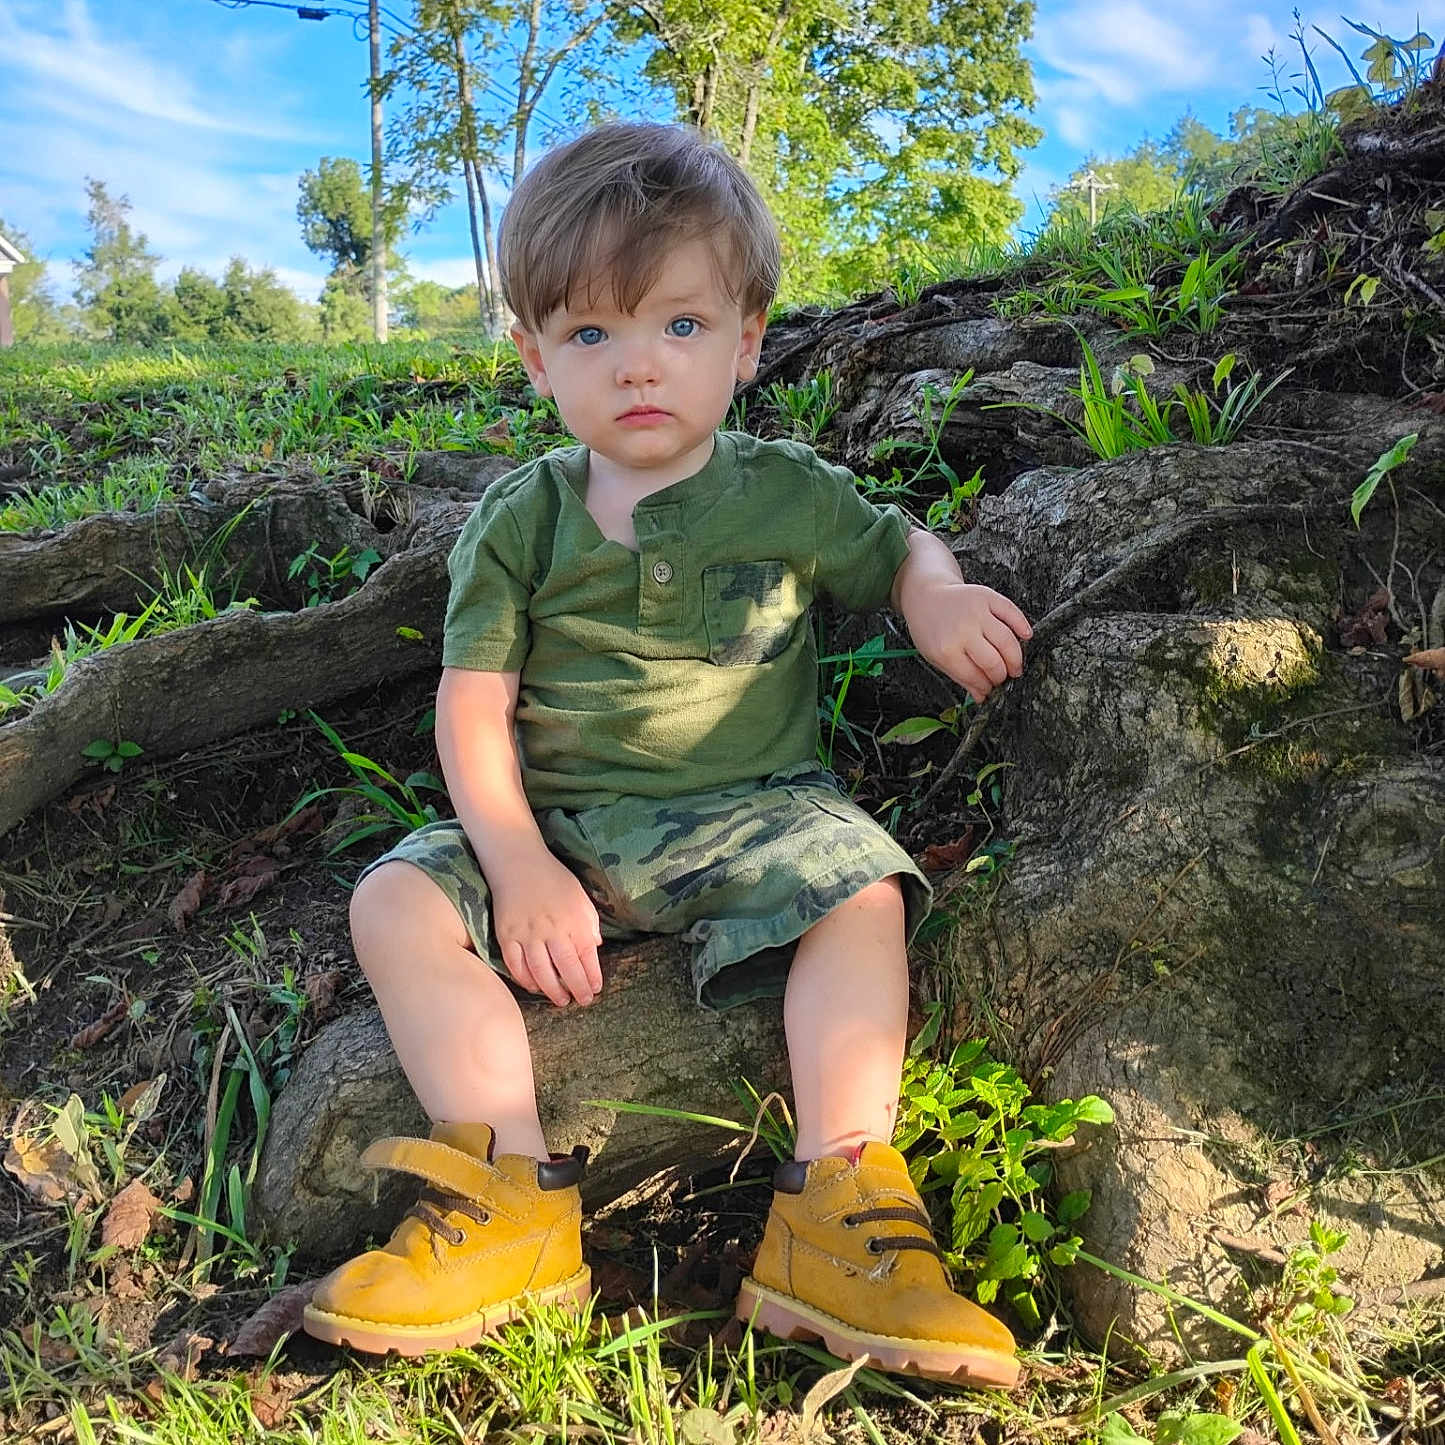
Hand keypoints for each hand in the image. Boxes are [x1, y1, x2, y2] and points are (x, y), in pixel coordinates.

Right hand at [489, 849, 603, 1006]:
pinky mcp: (507, 935)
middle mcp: (552, 929)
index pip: (586, 956)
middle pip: (566, 968)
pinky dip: (525, 980)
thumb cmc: (553, 878)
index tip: (596, 989)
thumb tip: (594, 948)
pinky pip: (516, 965)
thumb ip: (589, 923)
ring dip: (552, 991)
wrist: (518, 862)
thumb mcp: (580, 897)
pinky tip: (534, 987)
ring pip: (541, 972)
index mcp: (573, 919)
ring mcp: (527, 933)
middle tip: (582, 1001)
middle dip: (577, 989)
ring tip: (561, 1001)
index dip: (592, 976)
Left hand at [906, 582, 1032, 703]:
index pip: (975, 676)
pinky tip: (1026, 637)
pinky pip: (1011, 612)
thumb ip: (961, 677)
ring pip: (1007, 640)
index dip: (986, 687)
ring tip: (1015, 667)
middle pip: (994, 661)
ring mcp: (976, 612)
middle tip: (1004, 678)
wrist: (926, 596)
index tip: (991, 689)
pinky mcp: (987, 597)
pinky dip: (1022, 625)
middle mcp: (963, 631)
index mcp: (946, 650)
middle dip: (1002, 676)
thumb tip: (983, 698)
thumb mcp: (937, 657)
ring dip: (1015, 658)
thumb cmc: (930, 630)